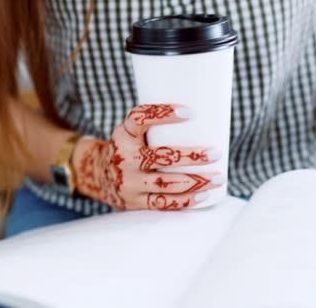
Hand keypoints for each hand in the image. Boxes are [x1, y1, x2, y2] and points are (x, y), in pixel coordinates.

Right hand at [70, 104, 223, 210]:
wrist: (98, 175)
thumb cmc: (130, 148)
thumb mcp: (132, 131)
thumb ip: (157, 126)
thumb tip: (206, 119)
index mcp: (124, 134)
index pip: (140, 118)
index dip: (164, 114)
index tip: (191, 112)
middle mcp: (124, 157)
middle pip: (160, 156)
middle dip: (192, 156)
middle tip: (215, 153)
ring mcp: (128, 182)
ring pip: (165, 183)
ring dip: (196, 181)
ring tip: (218, 177)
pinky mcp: (134, 202)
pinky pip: (163, 203)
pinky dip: (186, 200)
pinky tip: (203, 195)